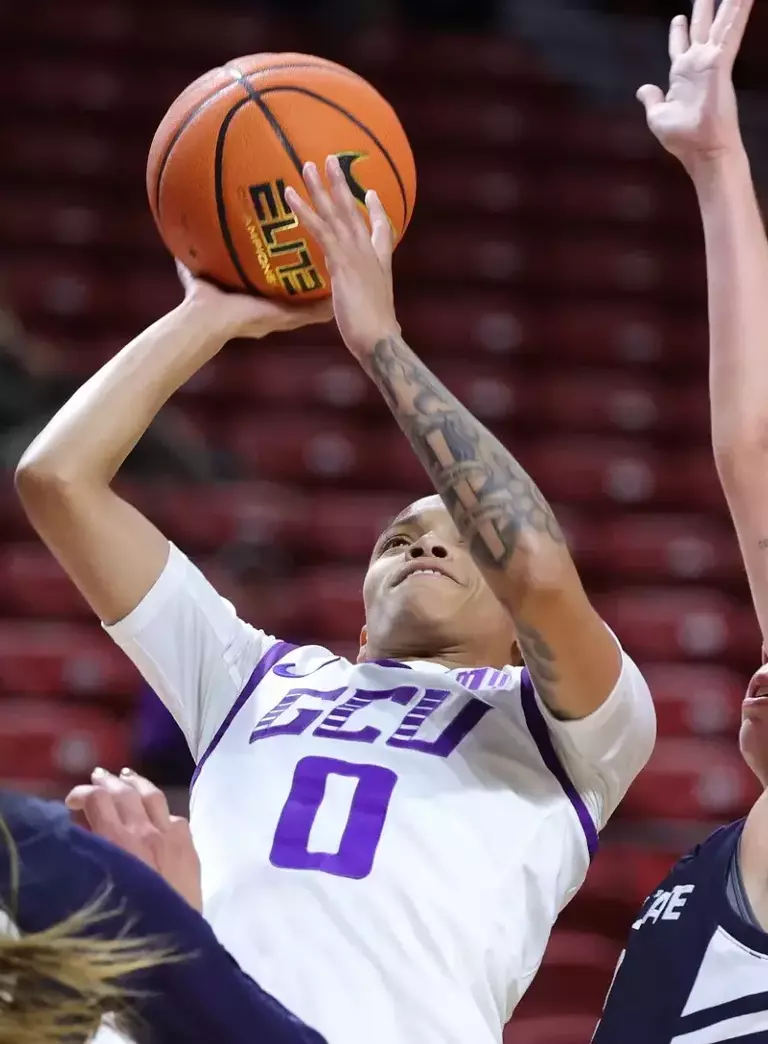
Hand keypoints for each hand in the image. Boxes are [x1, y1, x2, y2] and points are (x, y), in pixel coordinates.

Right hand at [66, 767, 202, 911]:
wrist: (173, 945)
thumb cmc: (127, 924)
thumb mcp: (96, 887)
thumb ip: (92, 853)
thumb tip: (85, 830)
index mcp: (117, 841)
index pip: (98, 799)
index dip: (83, 794)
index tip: (73, 801)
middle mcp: (144, 831)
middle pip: (124, 792)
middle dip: (108, 781)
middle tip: (98, 776)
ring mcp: (170, 836)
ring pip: (153, 795)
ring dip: (137, 783)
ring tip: (127, 776)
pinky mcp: (189, 846)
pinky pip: (175, 817)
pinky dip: (162, 810)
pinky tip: (158, 812)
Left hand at [176, 260, 332, 339]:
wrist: (206, 321)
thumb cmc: (200, 301)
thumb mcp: (198, 273)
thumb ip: (193, 258)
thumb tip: (179, 238)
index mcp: (256, 302)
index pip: (278, 289)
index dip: (290, 277)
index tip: (299, 262)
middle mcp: (272, 311)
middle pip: (300, 298)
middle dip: (314, 285)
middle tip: (329, 268)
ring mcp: (282, 317)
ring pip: (312, 306)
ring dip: (328, 295)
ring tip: (345, 280)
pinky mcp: (286, 318)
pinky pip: (312, 313)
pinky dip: (327, 305)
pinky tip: (342, 295)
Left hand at [284, 156, 400, 360]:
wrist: (378, 339)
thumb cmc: (374, 333)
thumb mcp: (370, 312)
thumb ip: (361, 300)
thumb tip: (354, 305)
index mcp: (379, 264)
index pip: (382, 231)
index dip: (377, 212)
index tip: (371, 194)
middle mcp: (369, 253)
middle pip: (354, 212)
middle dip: (343, 185)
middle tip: (332, 160)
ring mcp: (355, 254)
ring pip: (336, 213)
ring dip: (321, 188)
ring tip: (308, 164)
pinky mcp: (341, 261)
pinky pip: (319, 230)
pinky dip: (304, 211)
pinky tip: (290, 195)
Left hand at [637, 0, 752, 168]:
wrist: (701, 150)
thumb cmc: (682, 138)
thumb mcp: (658, 116)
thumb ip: (652, 99)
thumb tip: (644, 89)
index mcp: (681, 75)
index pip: (680, 46)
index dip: (679, 31)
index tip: (679, 17)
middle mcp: (697, 64)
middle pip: (701, 28)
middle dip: (703, 9)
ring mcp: (710, 61)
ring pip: (720, 23)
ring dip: (727, 3)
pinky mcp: (721, 62)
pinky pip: (731, 31)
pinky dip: (739, 12)